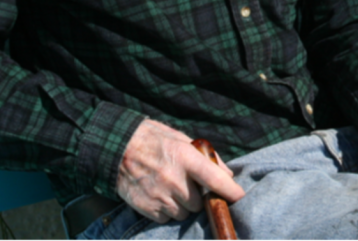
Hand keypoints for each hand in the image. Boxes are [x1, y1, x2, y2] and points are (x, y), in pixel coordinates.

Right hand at [116, 119, 244, 222]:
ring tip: (172, 187)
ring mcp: (160, 196)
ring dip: (184, 205)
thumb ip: (205, 157)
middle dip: (199, 196)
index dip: (231, 191)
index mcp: (185, 158)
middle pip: (200, 203)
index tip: (240, 196)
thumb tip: (227, 174)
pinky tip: (160, 195)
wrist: (117, 148)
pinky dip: (168, 210)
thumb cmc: (153, 140)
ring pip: (185, 213)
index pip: (215, 180)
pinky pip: (168, 218)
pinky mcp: (148, 208)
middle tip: (189, 184)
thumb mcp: (181, 139)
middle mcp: (174, 180)